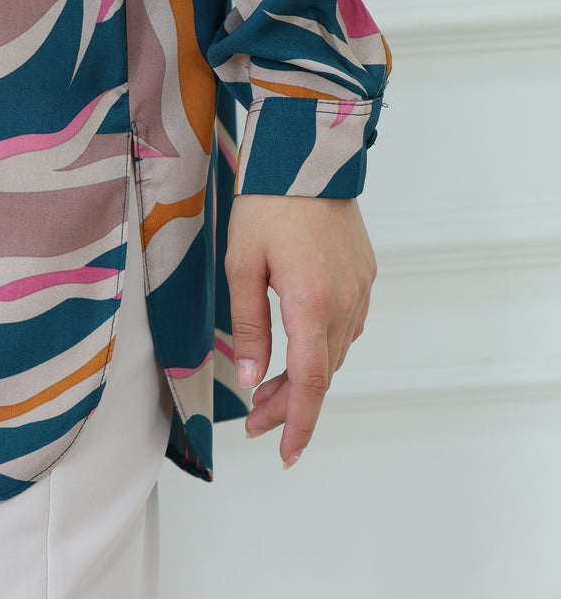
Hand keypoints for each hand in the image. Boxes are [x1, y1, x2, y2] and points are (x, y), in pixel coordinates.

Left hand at [225, 194, 375, 467]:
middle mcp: (345, 300)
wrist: (307, 155)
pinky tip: (300, 344)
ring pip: (337, 352)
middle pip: (323, 373)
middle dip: (290, 404)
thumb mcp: (242, 265)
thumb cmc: (267, 203)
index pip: (311, 382)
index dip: (298, 423)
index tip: (285, 452)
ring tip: (268, 387)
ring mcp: (361, 287)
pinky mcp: (365, 273)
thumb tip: (251, 378)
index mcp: (311, 301)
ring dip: (307, 376)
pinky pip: (348, 325)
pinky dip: (323, 347)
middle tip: (255, 419)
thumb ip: (248, 326)